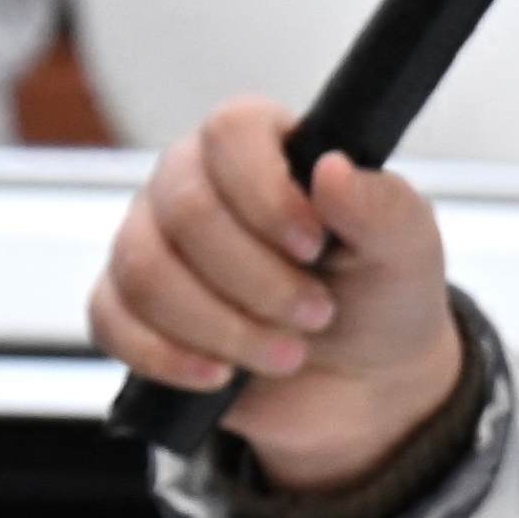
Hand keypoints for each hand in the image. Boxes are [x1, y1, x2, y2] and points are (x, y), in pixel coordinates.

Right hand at [89, 101, 463, 499]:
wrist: (361, 385)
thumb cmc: (380, 297)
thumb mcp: (407, 252)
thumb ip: (382, 207)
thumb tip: (333, 168)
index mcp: (262, 147)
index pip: (230, 132)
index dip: (266, 193)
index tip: (314, 246)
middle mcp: (192, 182)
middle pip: (184, 210)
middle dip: (257, 281)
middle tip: (315, 317)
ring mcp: (151, 242)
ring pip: (144, 270)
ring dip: (222, 327)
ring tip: (285, 354)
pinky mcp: (128, 307)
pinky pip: (111, 321)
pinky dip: (168, 357)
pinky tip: (219, 376)